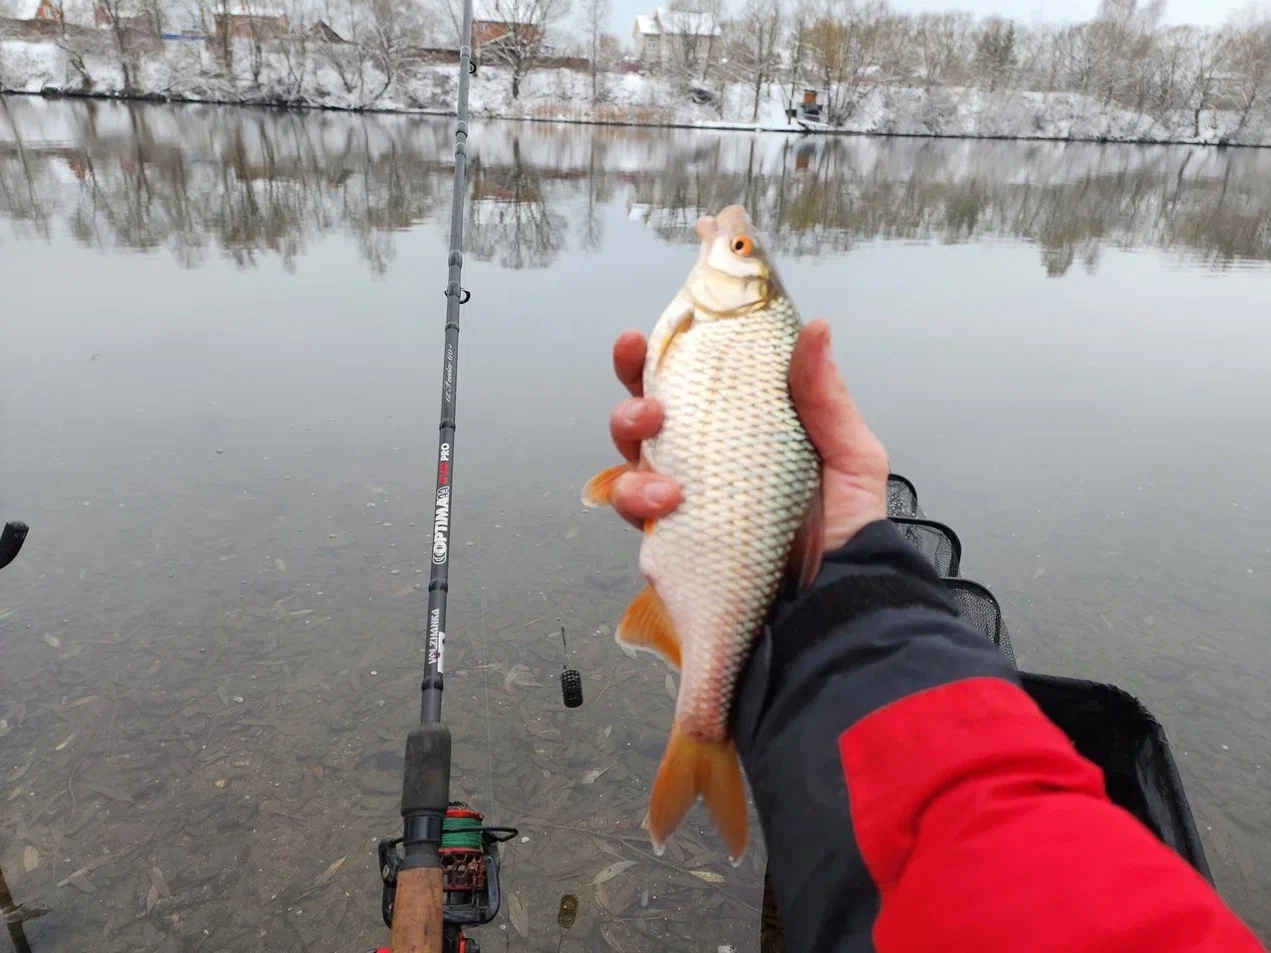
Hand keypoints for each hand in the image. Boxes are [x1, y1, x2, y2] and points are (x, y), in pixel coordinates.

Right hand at [606, 320, 889, 553]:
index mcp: (745, 427)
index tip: (645, 337)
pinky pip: (632, 507)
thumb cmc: (849, 527)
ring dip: (631, 442)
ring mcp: (683, 496)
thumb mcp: (850, 456)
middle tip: (649, 402)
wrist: (836, 601)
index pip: (696, 379)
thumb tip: (816, 328)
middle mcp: (707, 457)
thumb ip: (825, 397)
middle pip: (648, 411)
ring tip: (662, 461)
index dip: (664, 353)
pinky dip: (637, 497)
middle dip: (632, 393)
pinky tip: (669, 502)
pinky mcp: (670, 535)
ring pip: (629, 456)